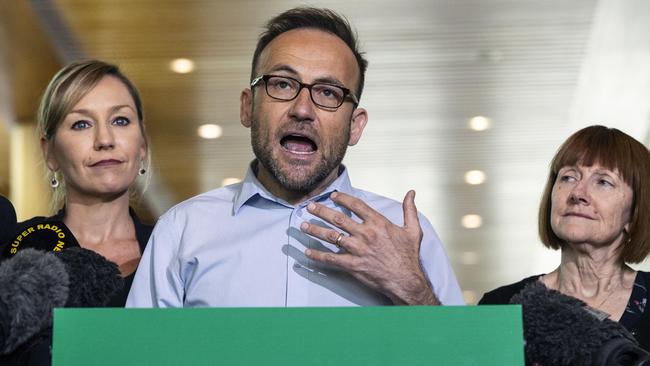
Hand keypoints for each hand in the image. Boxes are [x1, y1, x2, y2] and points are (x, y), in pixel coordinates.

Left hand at [300, 190, 439, 304]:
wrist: (406, 280)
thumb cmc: (408, 256)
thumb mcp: (413, 230)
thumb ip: (409, 210)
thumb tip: (411, 193)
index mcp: (378, 223)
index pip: (356, 205)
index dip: (342, 198)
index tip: (332, 196)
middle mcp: (365, 234)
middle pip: (338, 218)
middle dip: (321, 211)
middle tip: (309, 207)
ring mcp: (358, 249)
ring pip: (332, 236)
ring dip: (315, 230)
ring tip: (303, 225)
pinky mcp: (353, 265)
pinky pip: (331, 259)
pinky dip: (318, 255)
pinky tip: (308, 251)